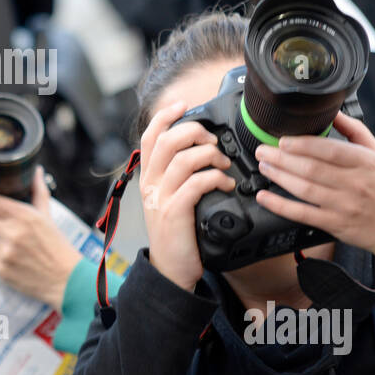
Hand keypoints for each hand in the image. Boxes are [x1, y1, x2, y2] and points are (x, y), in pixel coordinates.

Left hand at [0, 167, 81, 309]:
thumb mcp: (48, 216)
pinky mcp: (0, 268)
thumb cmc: (57, 246)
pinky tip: (16, 258)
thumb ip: (38, 191)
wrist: (65, 279)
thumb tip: (35, 171)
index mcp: (24, 216)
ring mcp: (4, 252)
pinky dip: (0, 253)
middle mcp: (12, 233)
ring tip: (18, 244)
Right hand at [138, 100, 235, 291]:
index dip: (165, 116)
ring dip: (209, 156)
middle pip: (167, 141)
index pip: (150, 137)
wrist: (170, 270)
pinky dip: (215, 178)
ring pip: (183, 159)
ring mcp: (161, 198)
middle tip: (213, 141)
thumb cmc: (176, 233)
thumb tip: (197, 150)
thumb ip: (176, 176)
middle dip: (195, 132)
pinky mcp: (174, 212)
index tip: (182, 105)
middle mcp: (151, 184)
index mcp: (148, 178)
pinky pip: (196, 183)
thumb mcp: (168, 199)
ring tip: (224, 165)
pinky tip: (226, 183)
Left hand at [252, 111, 374, 264]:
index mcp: (365, 162)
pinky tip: (265, 197)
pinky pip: (303, 215)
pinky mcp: (336, 225)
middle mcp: (355, 184)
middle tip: (263, 150)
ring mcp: (344, 206)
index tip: (283, 140)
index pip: (330, 150)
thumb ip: (354, 131)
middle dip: (282, 158)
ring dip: (279, 177)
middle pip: (312, 169)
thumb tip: (332, 111)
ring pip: (305, 190)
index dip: (303, 144)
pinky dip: (280, 206)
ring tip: (264, 166)